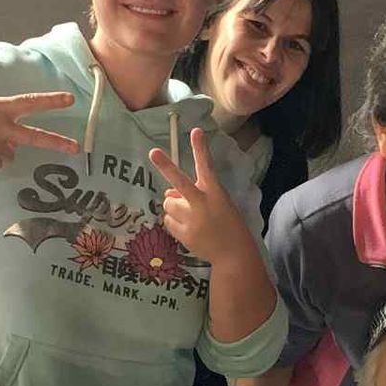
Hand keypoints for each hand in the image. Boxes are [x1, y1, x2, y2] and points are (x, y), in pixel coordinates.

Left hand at [150, 129, 258, 266]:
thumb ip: (194, 194)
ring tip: (189, 216)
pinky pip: (167, 220)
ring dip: (174, 206)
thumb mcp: (218, 203)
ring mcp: (191, 220)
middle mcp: (202, 204)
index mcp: (216, 193)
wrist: (233, 254)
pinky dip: (173, 221)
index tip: (195, 131)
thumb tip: (168, 191)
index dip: (200, 149)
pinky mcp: (183, 234)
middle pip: (179, 182)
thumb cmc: (227, 224)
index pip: (206, 167)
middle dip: (165, 166)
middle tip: (152, 153)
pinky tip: (188, 228)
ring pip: (168, 202)